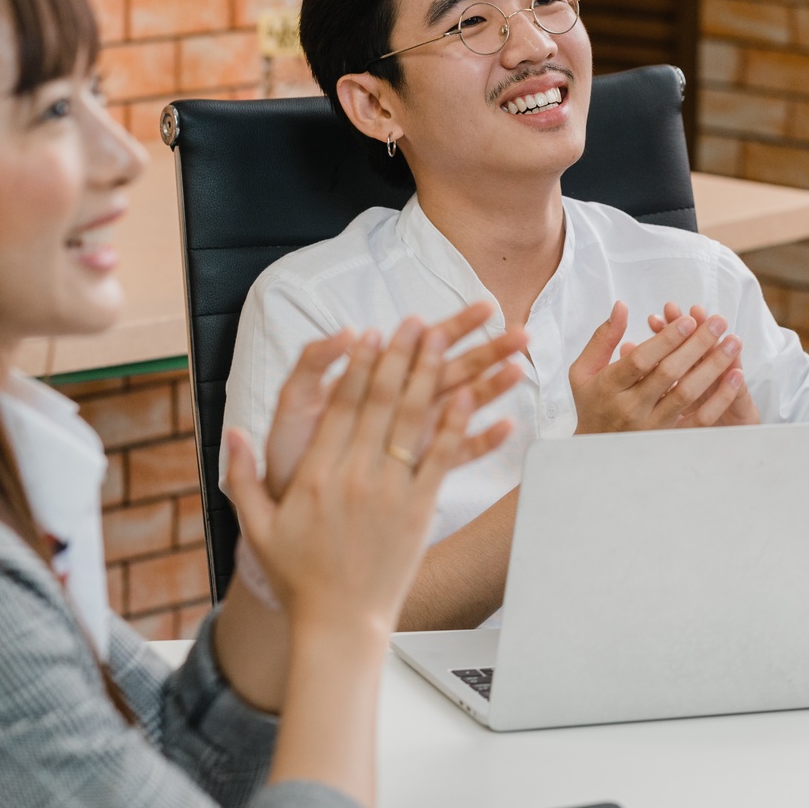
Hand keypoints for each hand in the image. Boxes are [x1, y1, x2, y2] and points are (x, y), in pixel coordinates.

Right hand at [221, 320, 512, 634]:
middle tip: (414, 322)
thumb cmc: (299, 576)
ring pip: (413, 422)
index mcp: (316, 475)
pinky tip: (469, 395)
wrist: (338, 622)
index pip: (339, 408)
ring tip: (443, 342)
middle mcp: (355, 477)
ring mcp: (391, 493)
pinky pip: (441, 459)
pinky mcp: (420, 511)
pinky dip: (456, 425)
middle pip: (379, 404)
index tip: (369, 335)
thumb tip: (234, 434)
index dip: (357, 367)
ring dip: (428, 377)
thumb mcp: (257, 527)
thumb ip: (243, 477)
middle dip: (398, 357)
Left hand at [261, 303, 525, 497]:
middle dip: (489, 350)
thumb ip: (315, 363)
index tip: (486, 306)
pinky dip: (482, 442)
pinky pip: (455, 456)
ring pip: (463, 407)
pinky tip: (507, 427)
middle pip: (455, 370)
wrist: (287, 501)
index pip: (426, 345)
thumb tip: (350, 332)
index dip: (456, 324)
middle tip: (521, 333)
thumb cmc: (290, 451)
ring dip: (493, 387)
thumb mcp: (295, 400)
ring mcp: (412, 439)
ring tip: (520, 369)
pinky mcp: (414, 473)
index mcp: (382, 383)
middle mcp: (402, 408)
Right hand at [569, 301, 747, 432]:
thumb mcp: (585, 371)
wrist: (596, 452)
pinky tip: (735, 376)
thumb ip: (604, 338)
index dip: (666, 339)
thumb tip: (621, 306)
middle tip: (718, 322)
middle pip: (668, 374)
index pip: (641, 360)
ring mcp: (651, 426)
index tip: (688, 320)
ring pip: (687, 394)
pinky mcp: (668, 439)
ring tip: (733, 342)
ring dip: (713, 366)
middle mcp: (630, 408)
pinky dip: (720, 398)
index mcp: (608, 387)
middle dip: (696, 345)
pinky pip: (700, 420)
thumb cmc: (592, 403)